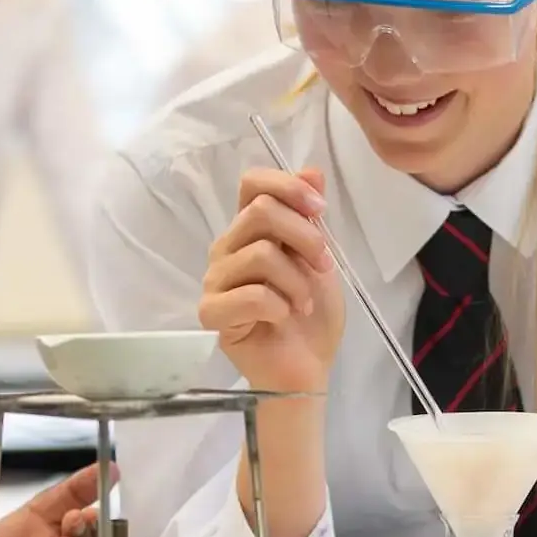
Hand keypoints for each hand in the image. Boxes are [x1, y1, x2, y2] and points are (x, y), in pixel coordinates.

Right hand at [201, 168, 344, 391]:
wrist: (308, 367)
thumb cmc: (311, 314)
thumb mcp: (321, 258)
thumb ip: (311, 217)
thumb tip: (311, 169)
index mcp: (250, 230)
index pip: (252, 183)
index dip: (288, 187)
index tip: (320, 210)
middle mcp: (227, 248)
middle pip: (260, 212)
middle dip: (305, 237)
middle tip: (323, 266)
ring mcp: (216, 280)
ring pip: (260, 254)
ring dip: (297, 280)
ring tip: (303, 302)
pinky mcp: (213, 313)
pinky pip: (251, 295)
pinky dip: (280, 306)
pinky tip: (284, 319)